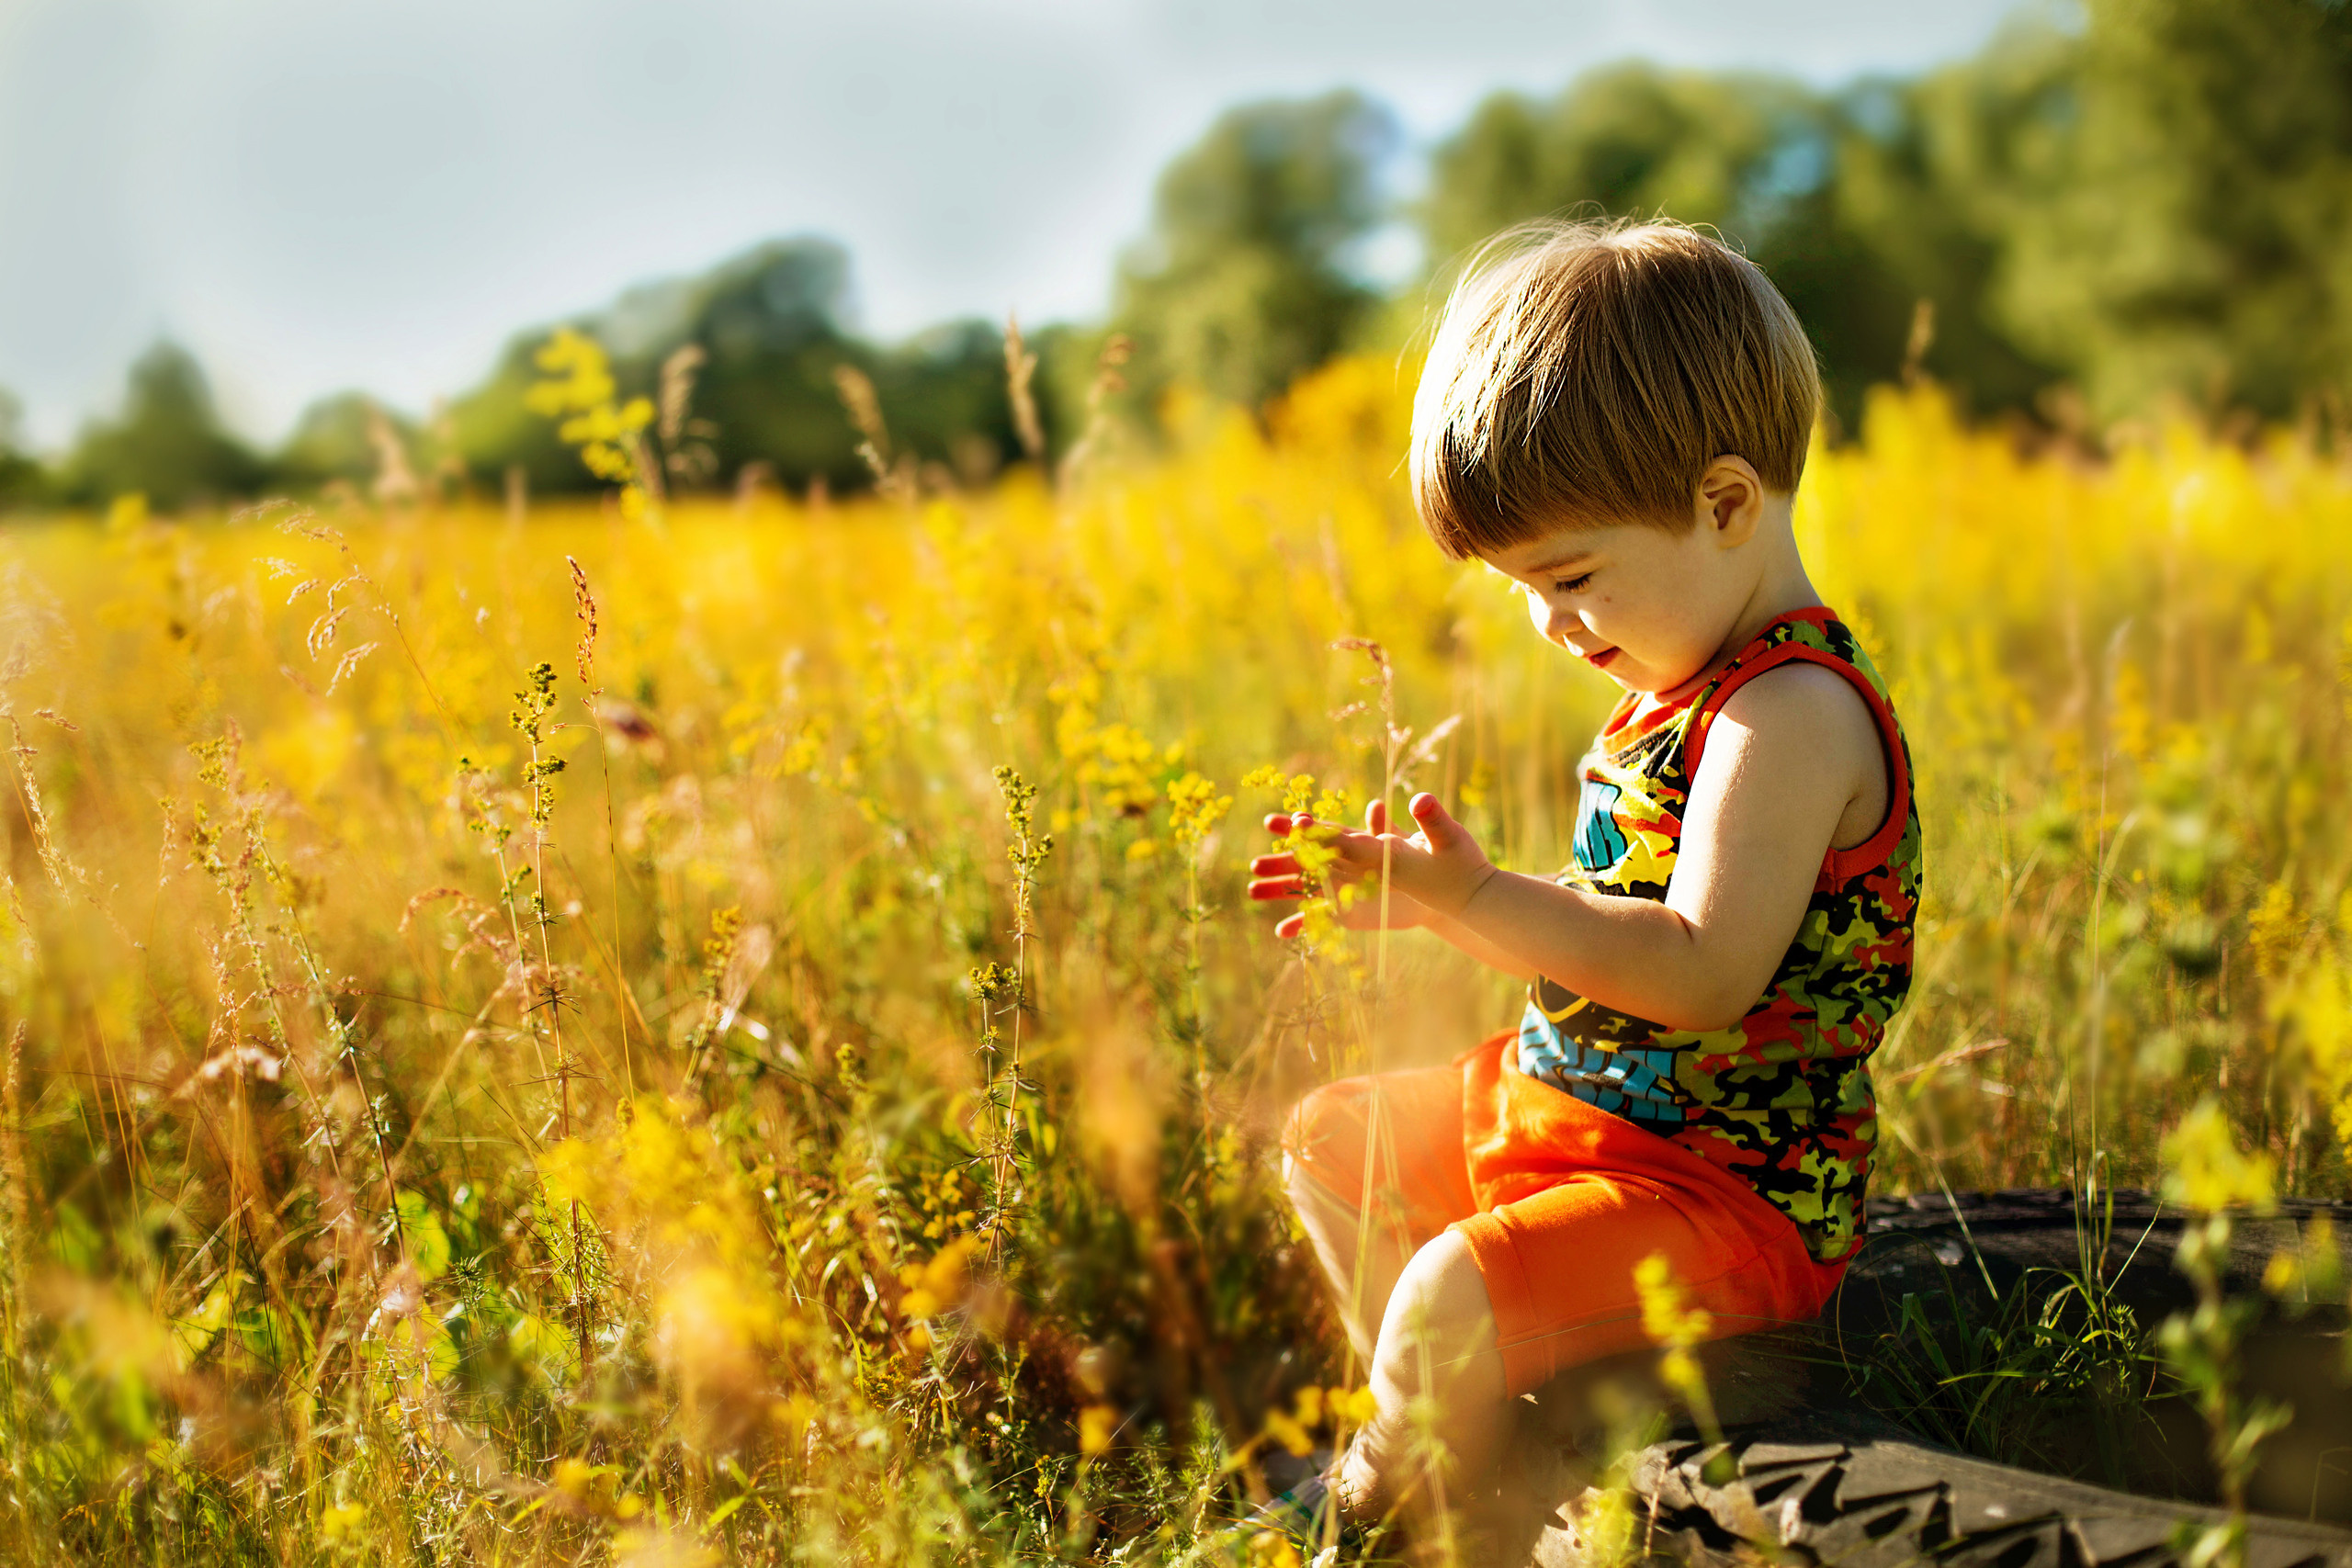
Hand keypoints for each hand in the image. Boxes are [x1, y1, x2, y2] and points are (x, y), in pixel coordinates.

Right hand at [1247, 795, 1495, 938]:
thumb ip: (1413, 824)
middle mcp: (1343, 864)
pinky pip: (1319, 918)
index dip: (1299, 829)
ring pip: (1304, 889)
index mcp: (1358, 843)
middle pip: (1304, 862)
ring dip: (1279, 891)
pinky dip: (1300, 924)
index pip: (1324, 833)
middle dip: (1279, 862)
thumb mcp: (1426, 839)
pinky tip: (1281, 932)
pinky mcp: (1346, 913)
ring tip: (1252, 892)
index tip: (1274, 822)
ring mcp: (1341, 889)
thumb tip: (1410, 802)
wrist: (1443, 890)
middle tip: (1254, 865)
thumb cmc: (1435, 857)